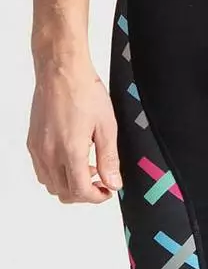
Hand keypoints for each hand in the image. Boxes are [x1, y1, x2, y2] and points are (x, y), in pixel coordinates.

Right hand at [27, 53, 121, 203]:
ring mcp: (37, 148)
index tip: (108, 191)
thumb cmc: (84, 92)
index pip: (80, 191)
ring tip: (89, 168)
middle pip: (63, 192)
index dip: (96, 197)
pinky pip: (42, 170)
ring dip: (70, 184)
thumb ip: (109, 159)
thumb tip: (114, 183)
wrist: (61, 71)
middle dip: (84, 194)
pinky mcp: (32, 141)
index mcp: (70, 150)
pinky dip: (57, 174)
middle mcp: (48, 153)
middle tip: (101, 182)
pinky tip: (73, 159)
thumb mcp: (107, 127)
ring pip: (50, 184)